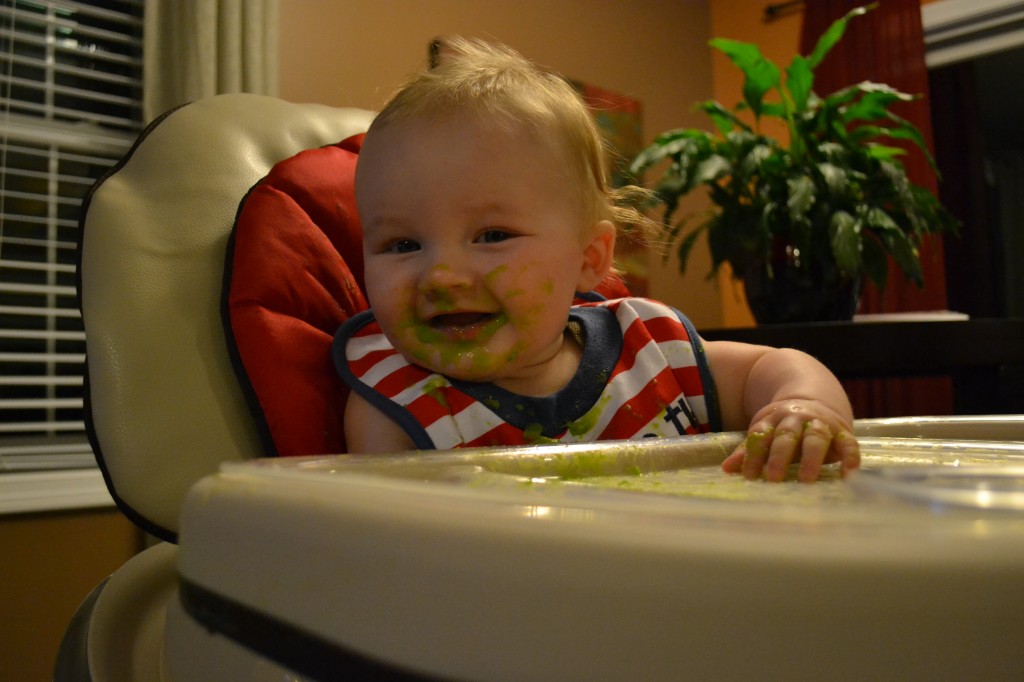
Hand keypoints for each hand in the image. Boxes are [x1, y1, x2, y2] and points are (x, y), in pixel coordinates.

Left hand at [721, 399, 860, 482]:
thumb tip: (727, 470)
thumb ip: (749, 452)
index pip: (760, 437)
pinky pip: (848, 444)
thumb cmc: (783, 427)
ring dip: (811, 458)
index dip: (754, 456)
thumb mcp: (765, 433)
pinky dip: (849, 459)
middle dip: (779, 456)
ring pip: (815, 438)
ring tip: (806, 479)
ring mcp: (820, 424)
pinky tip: (848, 475)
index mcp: (772, 420)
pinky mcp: (842, 432)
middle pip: (786, 436)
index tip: (750, 476)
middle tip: (773, 477)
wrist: (814, 400)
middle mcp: (796, 419)